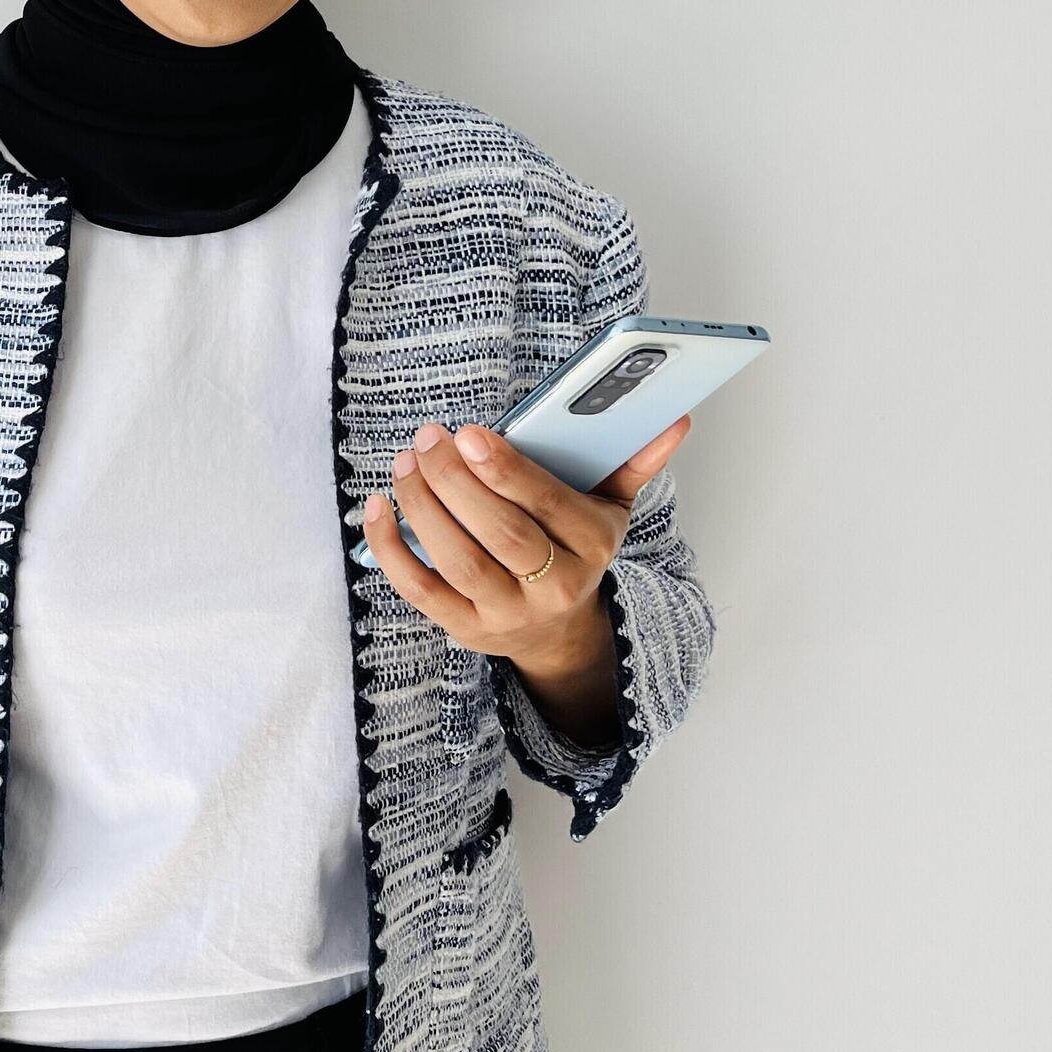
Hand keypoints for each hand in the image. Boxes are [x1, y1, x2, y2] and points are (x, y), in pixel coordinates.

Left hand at [361, 415, 692, 670]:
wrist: (558, 630)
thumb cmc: (574, 548)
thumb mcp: (610, 508)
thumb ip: (633, 462)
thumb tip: (673, 420)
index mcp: (592, 546)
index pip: (545, 506)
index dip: (504, 469)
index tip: (469, 433)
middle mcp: (553, 585)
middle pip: (498, 533)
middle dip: (455, 481)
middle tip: (428, 439)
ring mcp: (506, 612)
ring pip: (456, 559)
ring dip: (421, 507)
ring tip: (405, 464)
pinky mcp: (465, 628)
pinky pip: (420, 589)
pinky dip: (391, 548)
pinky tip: (378, 506)